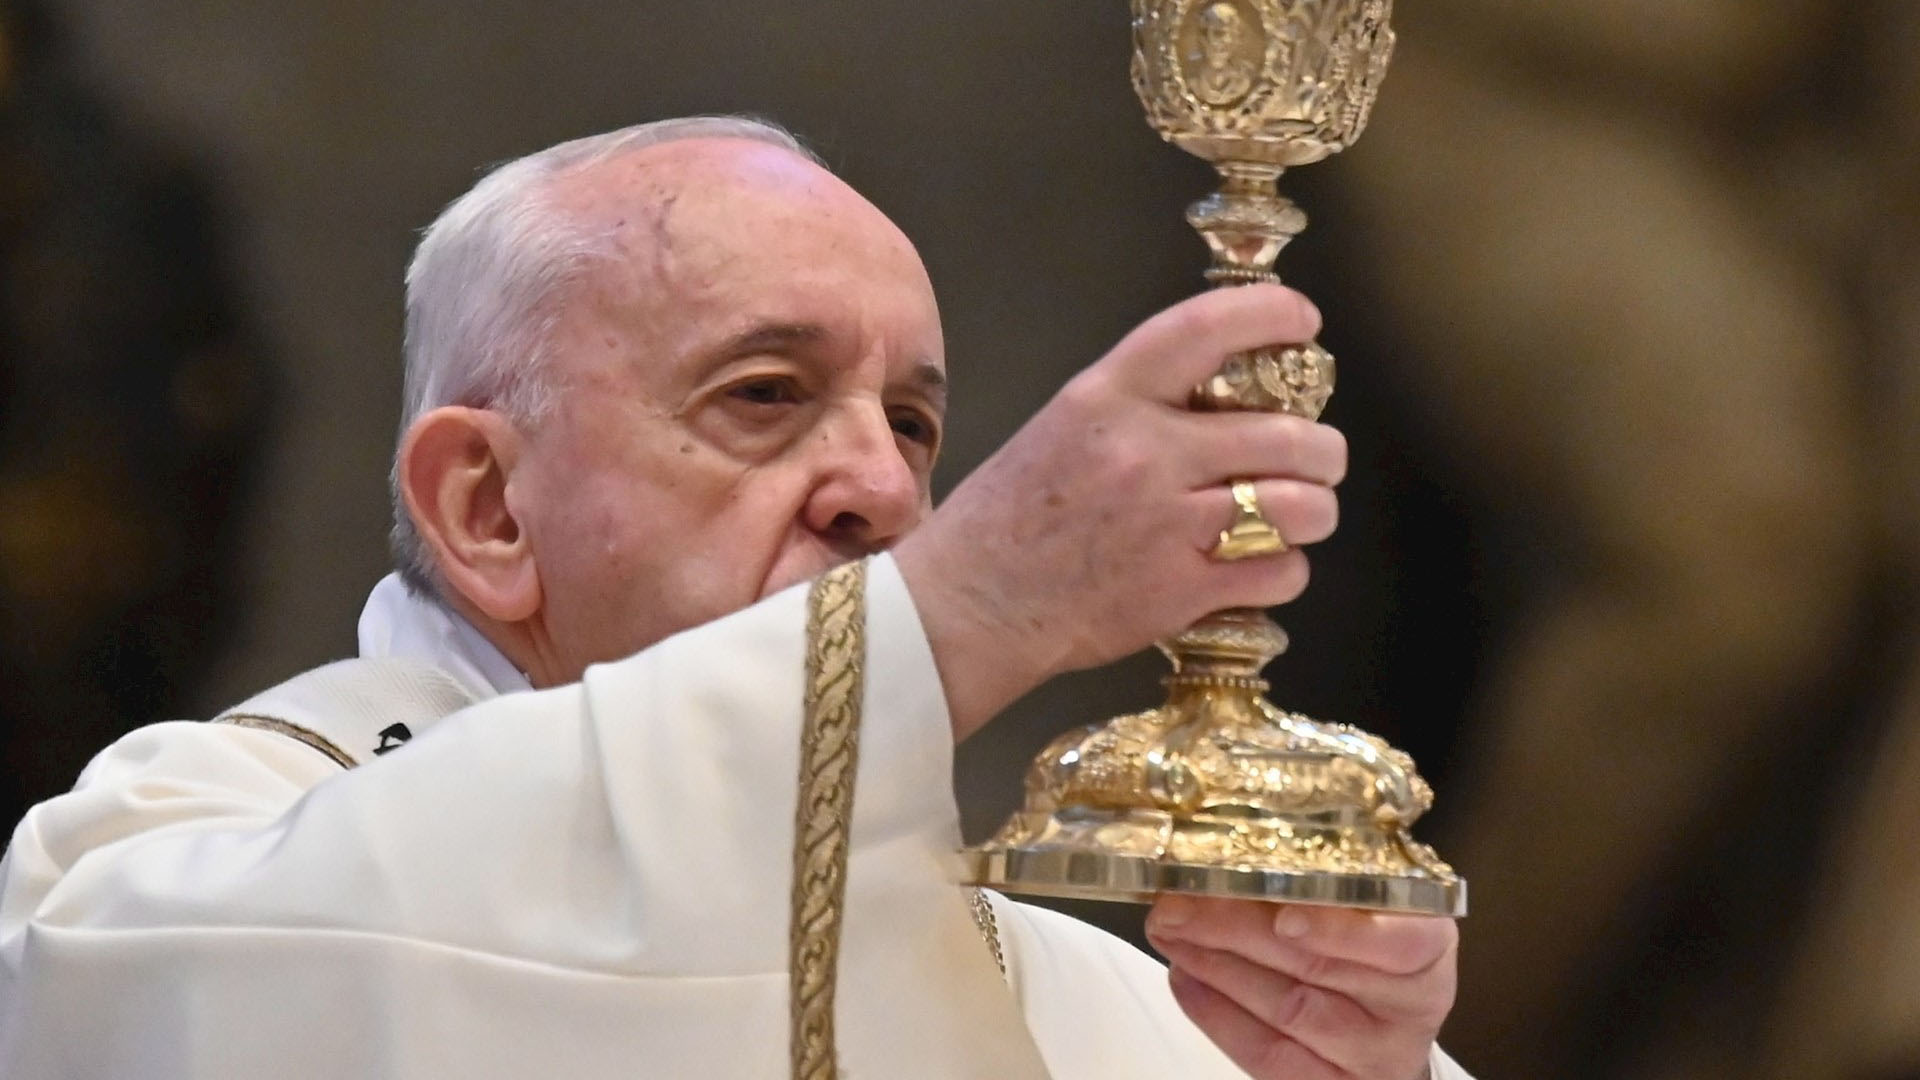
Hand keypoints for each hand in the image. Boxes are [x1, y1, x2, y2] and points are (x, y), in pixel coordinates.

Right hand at [894, 284, 1345, 737]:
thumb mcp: (1061, 427)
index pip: (1209, 329)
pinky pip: (1280, 571)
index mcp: (1107, 397)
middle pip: (1287, 433)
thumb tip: (1225, 398)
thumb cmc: (1005, 520)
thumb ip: (1139, 406)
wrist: (966, 607)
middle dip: (1322, 449)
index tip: (1302, 322)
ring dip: (1313, 511)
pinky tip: (1257, 567)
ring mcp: (1168, 524)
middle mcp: (1145, 452)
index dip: (1274, 316)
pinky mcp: (1181, 590)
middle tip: (1318, 458)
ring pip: (1300, 505)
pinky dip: (1283, 570)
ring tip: (1296, 516)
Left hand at [1145, 896, 1456, 1079]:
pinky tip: (1184, 978)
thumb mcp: (1370, 902)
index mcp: (1430, 943)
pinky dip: (1218, 1015)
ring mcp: (1374, 1053)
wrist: (1390, 1016)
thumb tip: (1231, 846)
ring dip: (1216, 967)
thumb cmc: (1373, 940)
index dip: (1338, 930)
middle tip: (1177, 903)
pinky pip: (1270, 1057)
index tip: (1282, 914)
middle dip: (1236, 931)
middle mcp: (1412, 1003)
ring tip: (1169, 932)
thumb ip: (1325, 880)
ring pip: (1287, 1010)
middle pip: (1319, 969)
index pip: (1398, 942)